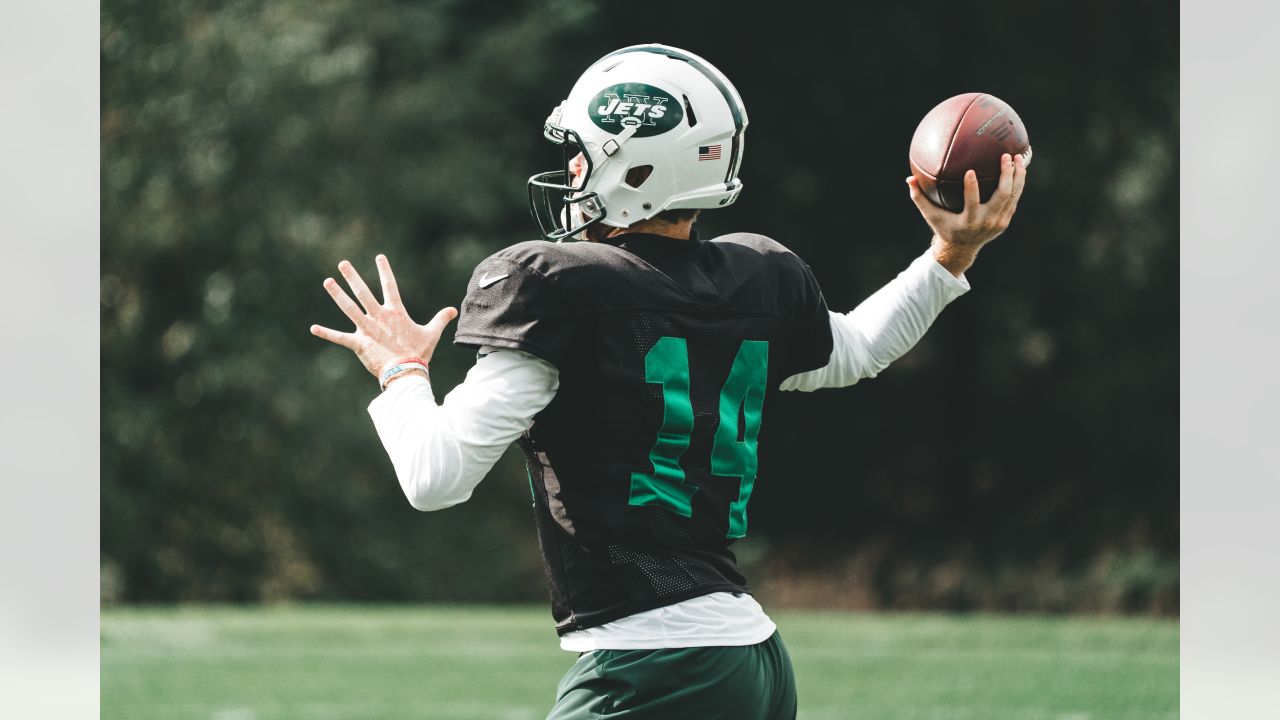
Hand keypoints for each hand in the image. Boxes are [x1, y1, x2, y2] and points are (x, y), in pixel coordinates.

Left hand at [310, 254, 457, 380]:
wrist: (406, 371)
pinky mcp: (358, 344)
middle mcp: (378, 317)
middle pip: (363, 292)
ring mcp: (367, 329)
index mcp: (395, 312)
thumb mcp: (432, 334)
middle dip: (353, 277)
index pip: (390, 286)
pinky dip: (327, 333)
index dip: (384, 270)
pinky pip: (340, 338)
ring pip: (349, 308)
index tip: (379, 256)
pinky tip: (313, 328)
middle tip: (343, 264)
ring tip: (327, 282)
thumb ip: (441, 319)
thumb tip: (454, 310)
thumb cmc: (419, 353)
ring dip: (337, 295)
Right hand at [907, 152, 1027, 276]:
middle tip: (1005, 157)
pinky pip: (1014, 198)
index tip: (971, 171)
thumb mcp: (930, 216)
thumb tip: (908, 179)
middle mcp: (986, 222)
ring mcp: (998, 222)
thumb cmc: (944, 227)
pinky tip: (1019, 167)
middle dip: (1006, 175)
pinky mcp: (1005, 220)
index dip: (972, 188)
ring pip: (1013, 196)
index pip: (972, 203)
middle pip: (1001, 196)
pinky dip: (1018, 183)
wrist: (961, 249)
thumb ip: (919, 198)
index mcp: (968, 221)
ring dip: (1018, 176)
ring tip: (1019, 157)